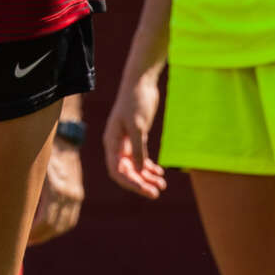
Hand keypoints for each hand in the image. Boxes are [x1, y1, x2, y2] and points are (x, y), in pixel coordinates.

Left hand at [30, 133, 84, 243]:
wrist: (62, 137)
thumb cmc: (39, 149)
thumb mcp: (29, 165)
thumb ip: (21, 186)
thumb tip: (4, 209)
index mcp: (55, 187)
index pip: (45, 221)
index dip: (32, 233)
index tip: (20, 239)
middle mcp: (68, 192)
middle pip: (54, 226)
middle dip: (38, 237)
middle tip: (22, 244)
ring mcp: (75, 194)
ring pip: (64, 225)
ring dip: (48, 234)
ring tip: (32, 239)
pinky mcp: (78, 194)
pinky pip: (70, 218)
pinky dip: (58, 228)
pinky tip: (45, 230)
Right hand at [103, 69, 167, 198]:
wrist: (141, 83)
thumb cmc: (136, 102)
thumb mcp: (138, 126)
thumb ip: (138, 149)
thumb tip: (140, 171)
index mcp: (112, 142)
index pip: (117, 171)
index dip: (131, 183)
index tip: (147, 190)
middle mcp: (117, 145)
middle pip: (127, 172)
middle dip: (141, 183)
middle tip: (158, 192)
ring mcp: (127, 141)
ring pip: (135, 166)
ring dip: (147, 177)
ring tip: (162, 184)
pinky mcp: (137, 136)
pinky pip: (141, 157)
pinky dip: (150, 166)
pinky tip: (160, 172)